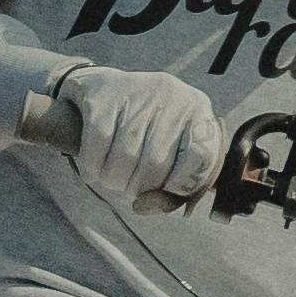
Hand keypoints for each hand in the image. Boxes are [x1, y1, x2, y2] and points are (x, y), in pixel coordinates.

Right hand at [42, 62, 230, 213]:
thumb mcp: (171, 155)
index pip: (203, 156)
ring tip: (111, 179)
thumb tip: (144, 207)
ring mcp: (138, 91)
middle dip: (138, 188)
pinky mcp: (104, 95)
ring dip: (113, 181)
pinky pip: (98, 144)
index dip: (183, 184)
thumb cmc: (144, 133)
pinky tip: (93, 171)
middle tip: (129, 187)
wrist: (101, 89)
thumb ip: (172, 192)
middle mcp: (173, 95)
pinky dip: (92, 167)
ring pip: (125, 156)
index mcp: (197, 109)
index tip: (165, 191)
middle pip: (156, 163)